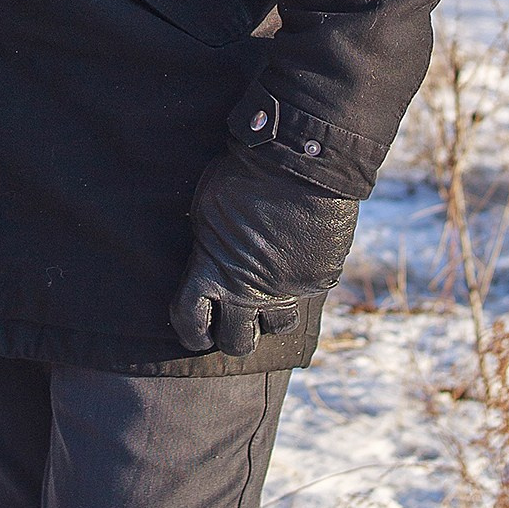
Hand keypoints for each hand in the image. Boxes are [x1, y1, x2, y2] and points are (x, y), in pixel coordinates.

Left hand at [169, 151, 359, 357]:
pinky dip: (299, 284)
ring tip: (267, 300)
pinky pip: (306, 294)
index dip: (191, 332)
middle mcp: (250, 289)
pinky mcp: (318, 279)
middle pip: (237, 343)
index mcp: (214, 270)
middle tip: (233, 325)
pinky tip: (296, 265)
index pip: (190, 320)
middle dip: (233, 338)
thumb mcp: (208, 210)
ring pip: (277, 327)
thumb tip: (208, 261)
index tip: (197, 334)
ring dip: (270, 317)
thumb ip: (208, 247)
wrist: (299, 164)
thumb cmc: (243, 177)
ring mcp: (288, 288)